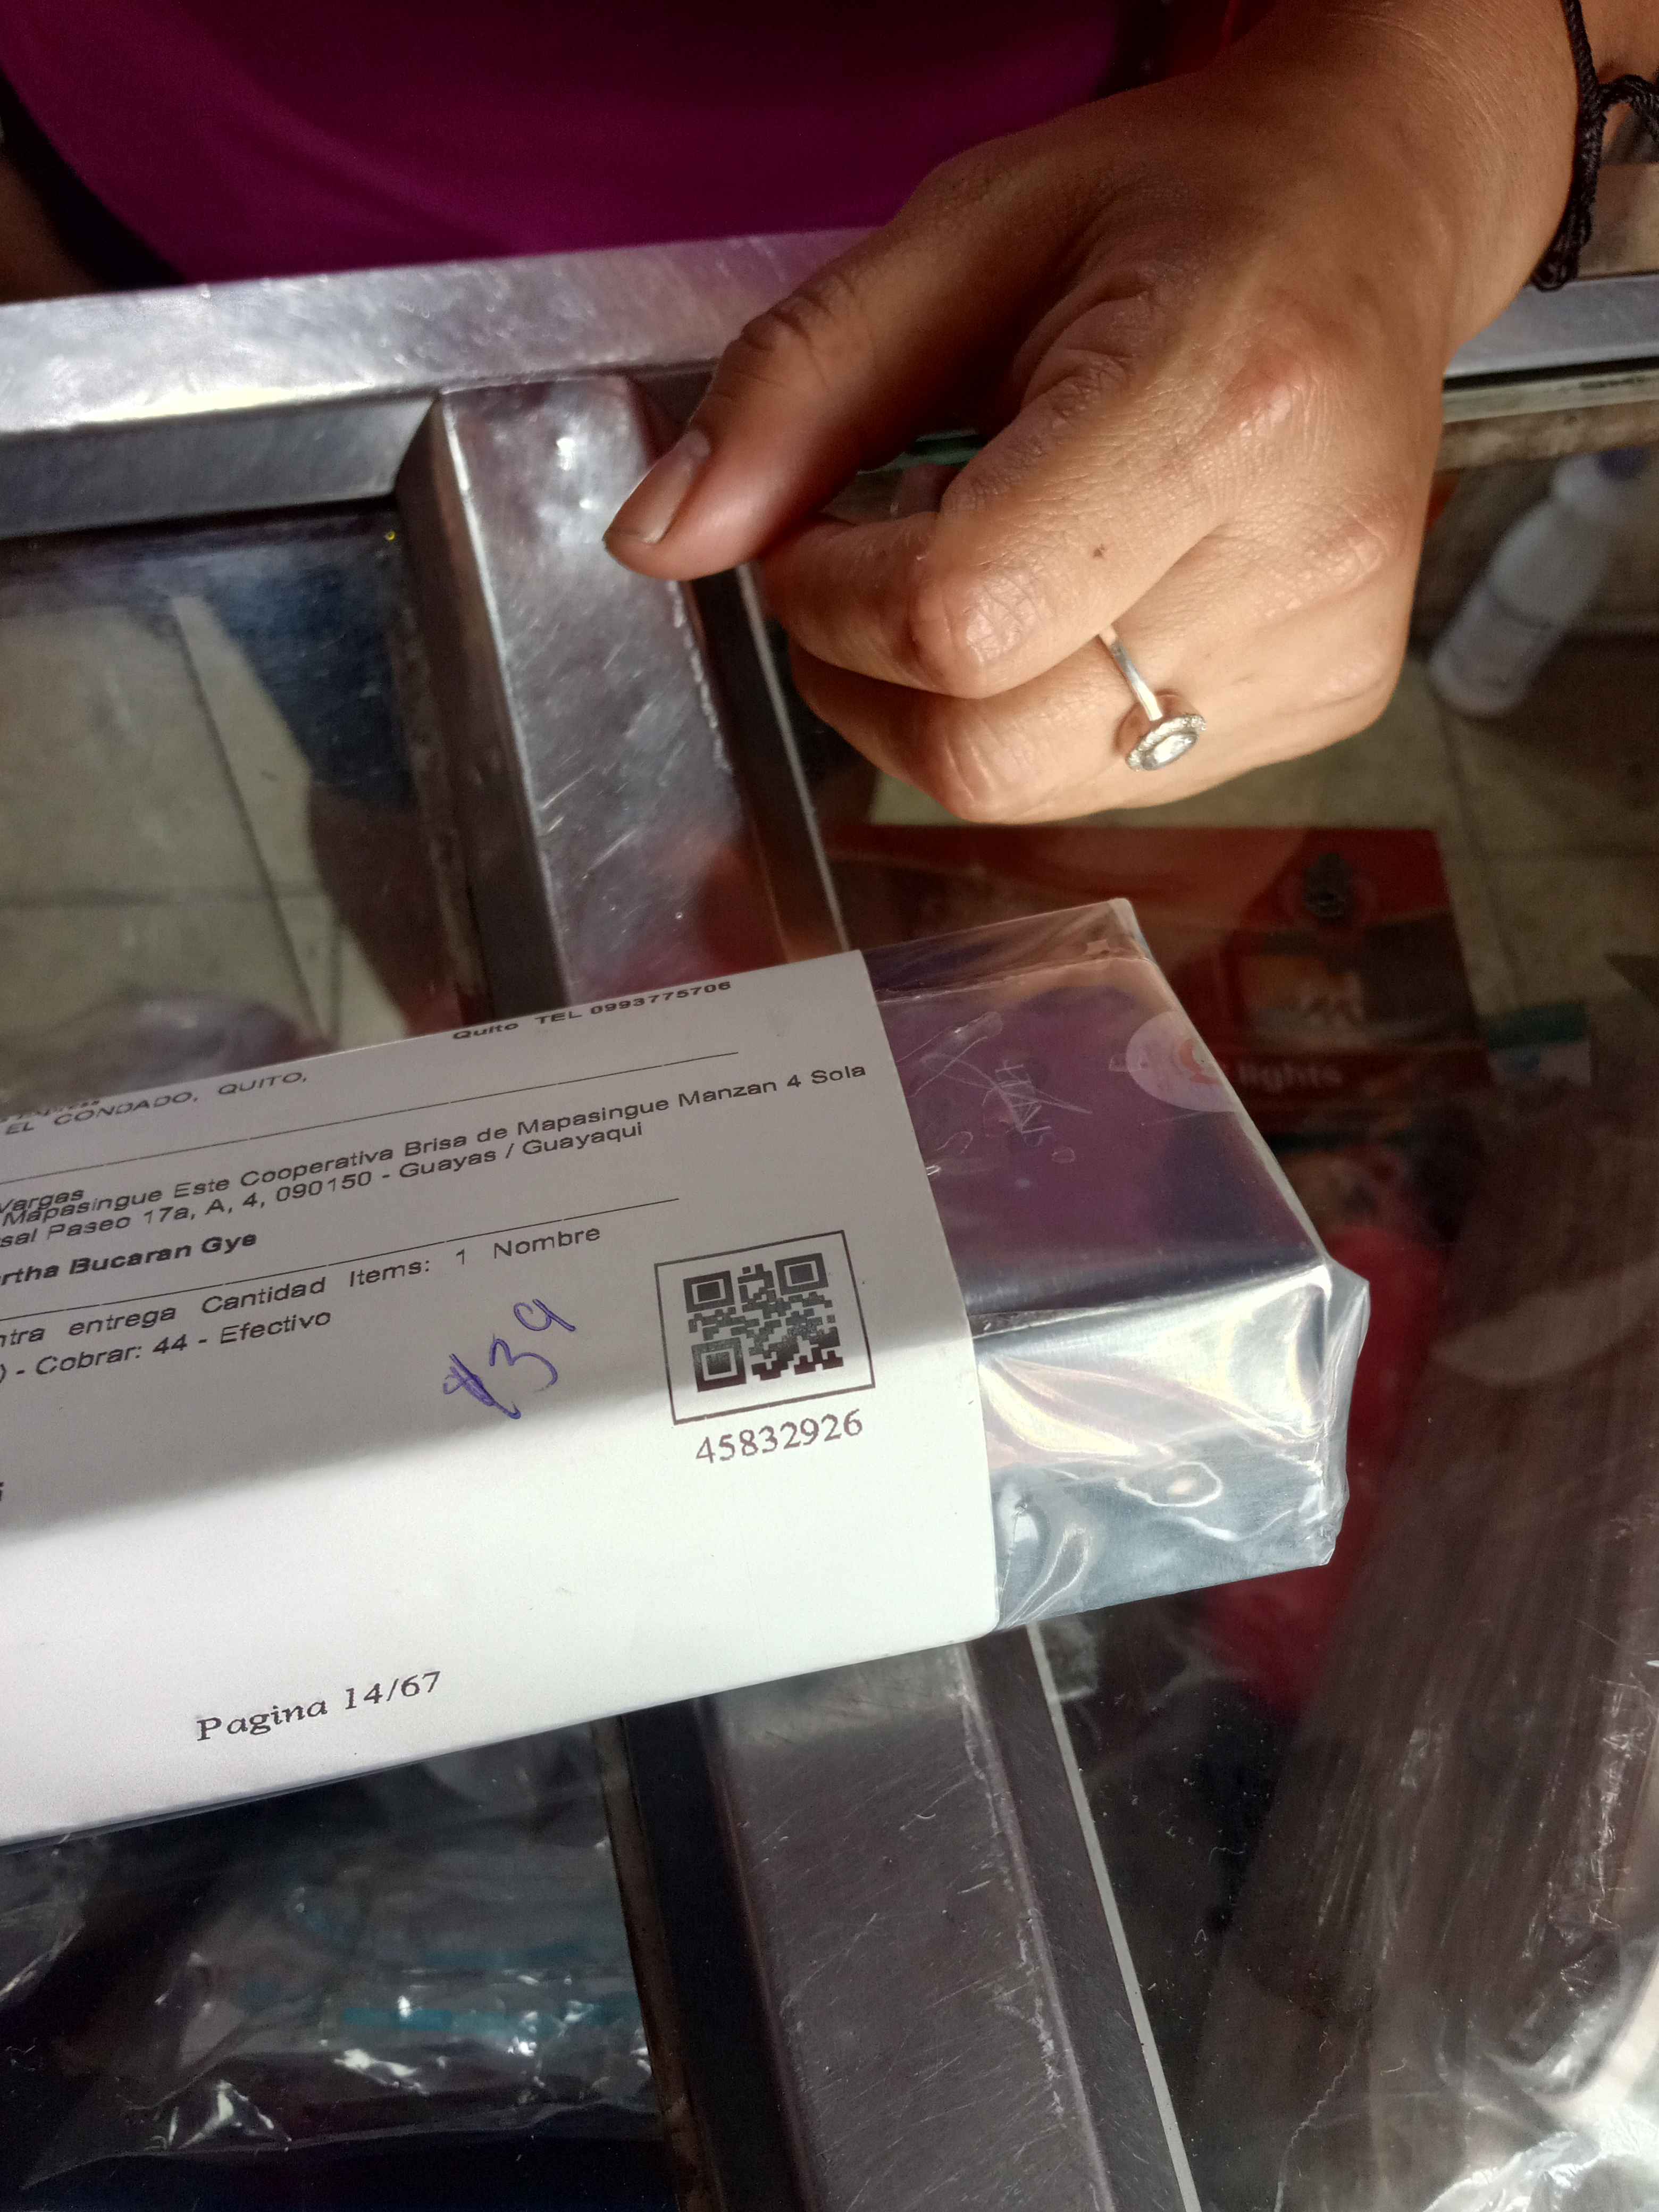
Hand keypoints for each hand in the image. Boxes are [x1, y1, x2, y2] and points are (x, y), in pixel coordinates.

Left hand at [606, 0, 1587, 817]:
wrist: (1374, 220)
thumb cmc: (1168, 210)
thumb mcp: (962, 236)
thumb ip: (798, 389)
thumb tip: (660, 543)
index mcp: (1225, 398)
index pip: (959, 615)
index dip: (831, 598)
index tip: (809, 530)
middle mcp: (1304, 551)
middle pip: (990, 748)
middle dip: (866, 680)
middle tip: (860, 573)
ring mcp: (1330, 648)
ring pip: (1038, 788)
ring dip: (943, 710)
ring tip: (972, 577)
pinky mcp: (1335, 702)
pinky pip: (1113, 783)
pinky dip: (1040, 720)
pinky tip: (1072, 609)